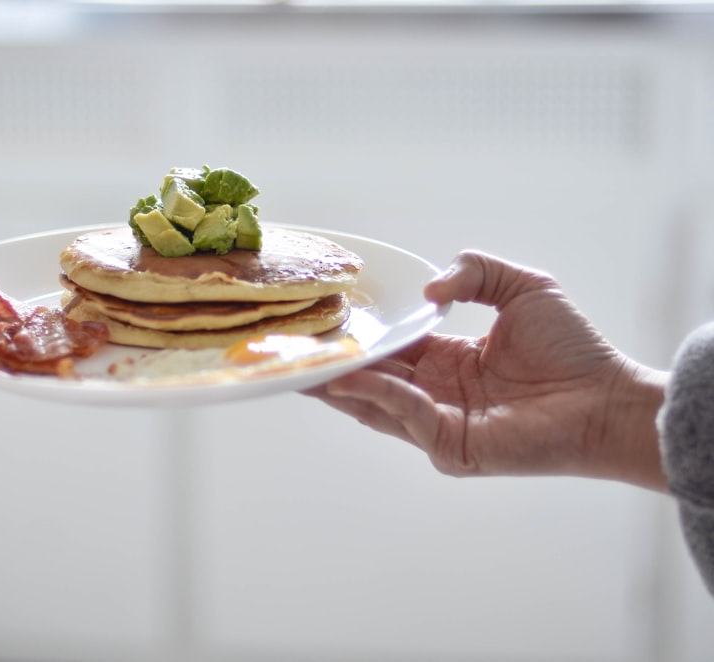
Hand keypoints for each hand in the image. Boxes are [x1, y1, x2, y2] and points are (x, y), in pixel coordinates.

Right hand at [305, 250, 667, 490]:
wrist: (606, 398)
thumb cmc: (573, 348)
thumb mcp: (521, 287)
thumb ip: (474, 271)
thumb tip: (428, 291)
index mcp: (446, 360)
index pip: (389, 347)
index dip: (357, 333)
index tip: (320, 316)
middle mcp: (435, 393)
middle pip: (369, 378)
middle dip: (329, 364)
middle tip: (286, 346)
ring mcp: (438, 423)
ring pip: (375, 402)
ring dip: (339, 382)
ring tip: (300, 363)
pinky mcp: (450, 445)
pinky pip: (406, 417)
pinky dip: (380, 396)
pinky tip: (356, 377)